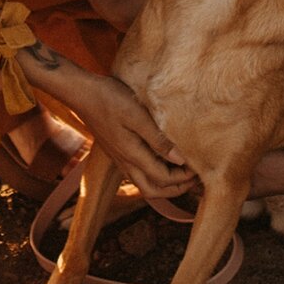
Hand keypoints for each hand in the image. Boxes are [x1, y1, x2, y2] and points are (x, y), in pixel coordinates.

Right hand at [59, 74, 194, 198]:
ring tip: (184, 173)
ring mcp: (120, 159)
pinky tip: (164, 160)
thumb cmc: (110, 99)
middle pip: (154, 190)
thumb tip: (180, 160)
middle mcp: (126, 162)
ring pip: (145, 184)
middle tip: (195, 177)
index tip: (200, 166)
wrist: (83, 93)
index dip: (184, 177)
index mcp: (132, 155)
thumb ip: (158, 140)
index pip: (163, 179)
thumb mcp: (137, 116)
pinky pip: (139, 173)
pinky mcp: (118, 151)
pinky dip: (155, 174)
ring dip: (165, 184)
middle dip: (176, 189)